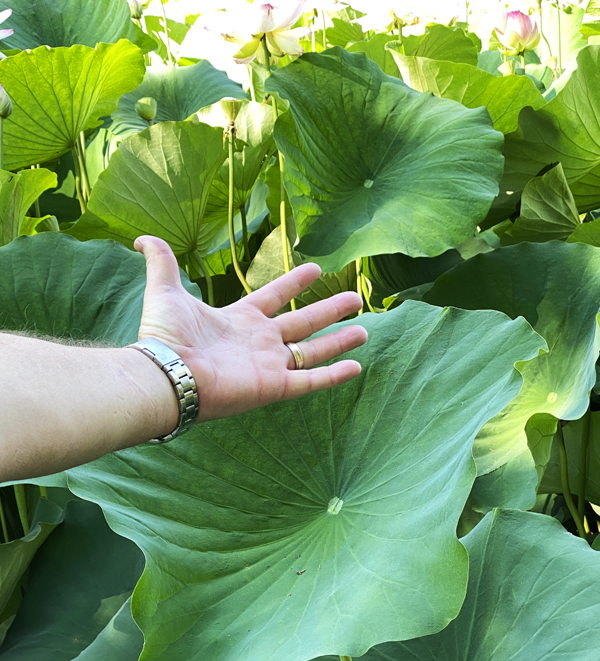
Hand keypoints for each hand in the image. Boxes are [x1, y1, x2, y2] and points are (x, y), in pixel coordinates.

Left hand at [135, 237, 368, 421]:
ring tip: (364, 330)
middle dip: (330, 311)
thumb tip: (142, 238)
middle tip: (355, 299)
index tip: (316, 269)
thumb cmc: (165, 335)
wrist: (166, 373)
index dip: (294, 283)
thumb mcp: (165, 291)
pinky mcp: (274, 387)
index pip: (274, 297)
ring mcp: (269, 366)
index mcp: (240, 319)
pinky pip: (311, 380)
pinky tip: (356, 366)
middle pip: (303, 323)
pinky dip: (334, 375)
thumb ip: (161, 263)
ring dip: (339, 341)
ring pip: (313, 351)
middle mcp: (259, 342)